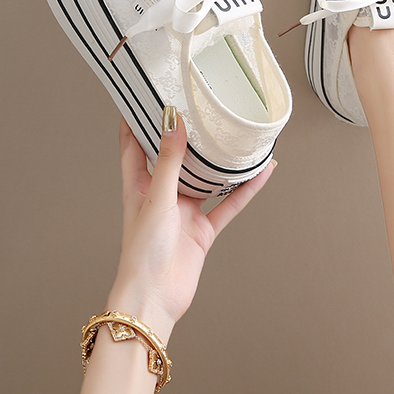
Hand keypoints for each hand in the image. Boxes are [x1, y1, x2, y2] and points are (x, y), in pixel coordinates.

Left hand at [105, 113, 275, 342]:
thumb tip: (173, 123)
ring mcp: (183, 211)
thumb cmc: (142, 253)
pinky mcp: (202, 230)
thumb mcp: (155, 199)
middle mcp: (161, 194)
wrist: (155, 299)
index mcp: (138, 185)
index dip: (137, 119)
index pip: (133, 144)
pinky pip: (227, 204)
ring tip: (235, 137)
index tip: (145, 94)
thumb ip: (168, 161)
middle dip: (185, 134)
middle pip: (173, 157)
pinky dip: (244, 190)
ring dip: (219, 162)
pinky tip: (260, 174)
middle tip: (199, 106)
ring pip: (205, 179)